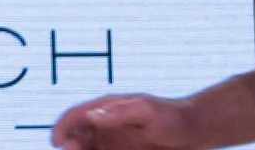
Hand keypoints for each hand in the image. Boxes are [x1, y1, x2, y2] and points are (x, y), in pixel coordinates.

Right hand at [53, 94, 201, 149]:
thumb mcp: (147, 111)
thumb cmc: (174, 117)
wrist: (197, 132)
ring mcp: (113, 143)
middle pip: (76, 138)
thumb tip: (91, 115)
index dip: (61, 129)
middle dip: (71, 147)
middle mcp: (106, 126)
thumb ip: (119, 112)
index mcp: (107, 109)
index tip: (58, 143)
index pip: (74, 117)